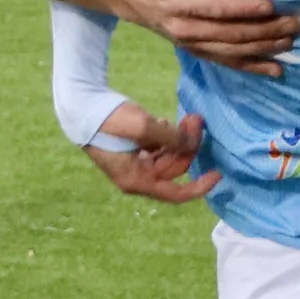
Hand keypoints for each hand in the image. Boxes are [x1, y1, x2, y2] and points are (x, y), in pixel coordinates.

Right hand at [85, 106, 214, 204]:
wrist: (82, 104)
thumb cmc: (110, 120)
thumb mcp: (144, 127)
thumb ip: (172, 138)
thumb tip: (190, 143)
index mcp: (136, 180)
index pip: (175, 194)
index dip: (199, 187)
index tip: (217, 173)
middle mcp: (136, 175)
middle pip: (174, 168)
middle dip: (188, 145)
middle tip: (196, 119)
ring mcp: (134, 161)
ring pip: (168, 155)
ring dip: (180, 137)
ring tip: (189, 116)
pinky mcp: (132, 148)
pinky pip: (158, 147)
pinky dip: (167, 135)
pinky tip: (166, 121)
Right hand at [121, 0, 295, 76]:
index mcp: (176, 3)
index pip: (214, 8)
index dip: (242, 9)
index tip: (269, 5)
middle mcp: (185, 29)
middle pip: (229, 34)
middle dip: (263, 30)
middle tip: (292, 23)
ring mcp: (193, 44)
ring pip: (232, 52)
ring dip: (263, 48)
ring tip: (290, 41)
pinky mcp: (199, 52)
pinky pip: (227, 63)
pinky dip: (253, 68)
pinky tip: (276, 70)